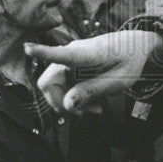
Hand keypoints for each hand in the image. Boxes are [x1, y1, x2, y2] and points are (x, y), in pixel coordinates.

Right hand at [25, 30, 161, 113]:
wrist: (134, 47)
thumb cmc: (129, 61)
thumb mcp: (118, 82)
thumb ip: (92, 91)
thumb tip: (66, 104)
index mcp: (90, 53)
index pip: (63, 54)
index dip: (43, 52)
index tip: (27, 48)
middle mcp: (73, 53)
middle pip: (49, 82)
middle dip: (60, 103)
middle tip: (83, 114)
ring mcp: (69, 59)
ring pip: (53, 87)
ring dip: (68, 103)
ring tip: (93, 109)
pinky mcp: (69, 66)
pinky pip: (61, 86)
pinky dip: (72, 98)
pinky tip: (90, 104)